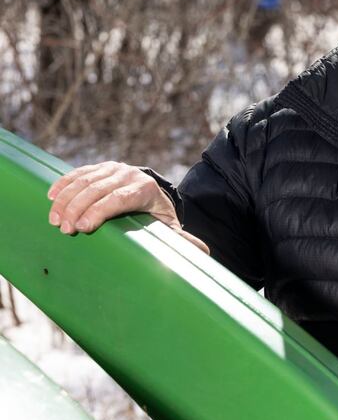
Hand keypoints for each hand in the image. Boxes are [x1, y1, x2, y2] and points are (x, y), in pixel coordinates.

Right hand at [47, 162, 209, 253]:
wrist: (153, 191)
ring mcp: (114, 169)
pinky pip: (79, 173)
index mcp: (147, 190)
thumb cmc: (157, 215)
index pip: (120, 199)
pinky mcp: (101, 167)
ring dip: (67, 198)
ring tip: (53, 219)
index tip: (82, 228)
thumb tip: (203, 252)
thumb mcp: (169, 228)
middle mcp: (130, 176)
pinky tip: (51, 197)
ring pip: (86, 180)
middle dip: (78, 208)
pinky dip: (64, 183)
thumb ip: (182, 240)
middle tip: (62, 229)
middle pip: (98, 189)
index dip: (99, 211)